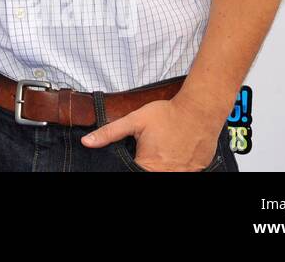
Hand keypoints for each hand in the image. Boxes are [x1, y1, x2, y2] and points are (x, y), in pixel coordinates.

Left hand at [80, 96, 219, 170]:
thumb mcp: (134, 120)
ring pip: (167, 173)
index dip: (132, 165)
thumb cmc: (167, 114)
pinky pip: (184, 173)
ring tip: (163, 152)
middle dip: (148, 164)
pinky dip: (178, 167)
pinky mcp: (198, 170)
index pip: (132, 172)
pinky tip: (176, 155)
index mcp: (148, 165)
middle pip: (150, 173)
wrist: (199, 110)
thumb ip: (109, 133)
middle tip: (152, 150)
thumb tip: (86, 142)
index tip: (138, 156)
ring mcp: (185, 174)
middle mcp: (167, 173)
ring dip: (163, 166)